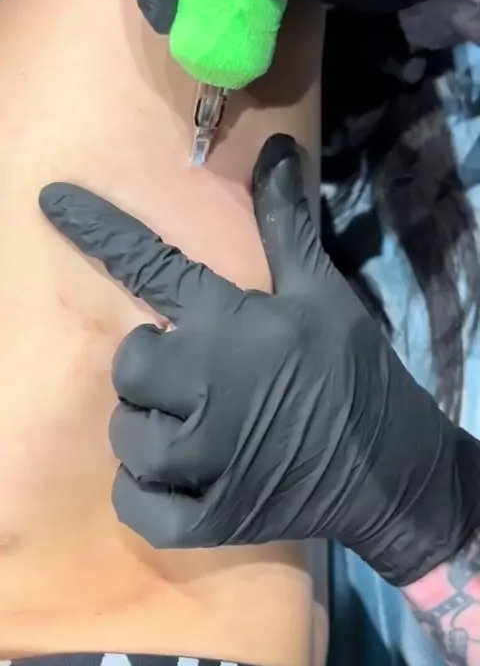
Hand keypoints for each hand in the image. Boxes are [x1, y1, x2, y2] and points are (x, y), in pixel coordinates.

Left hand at [39, 135, 479, 585]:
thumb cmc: (352, 371)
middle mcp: (207, 386)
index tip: (50, 199)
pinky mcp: (207, 518)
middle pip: (127, 366)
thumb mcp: (322, 293)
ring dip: (147, 429)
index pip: (151, 264)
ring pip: (126, 435)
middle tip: (190, 378)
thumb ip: (284, 225)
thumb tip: (273, 148)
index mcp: (230, 325)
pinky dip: (143, 493)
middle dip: (149, 368)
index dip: (96, 229)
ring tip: (190, 429)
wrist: (388, 468)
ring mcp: (205, 459)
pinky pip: (133, 505)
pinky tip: (175, 478)